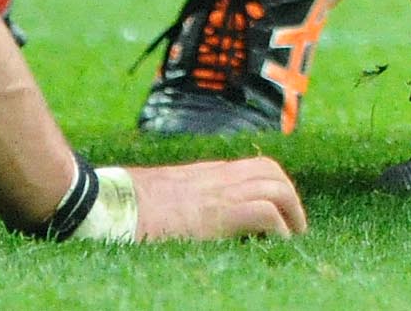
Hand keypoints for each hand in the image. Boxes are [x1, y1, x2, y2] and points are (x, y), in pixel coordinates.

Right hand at [130, 156, 305, 239]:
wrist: (117, 206)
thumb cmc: (131, 205)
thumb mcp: (164, 194)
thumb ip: (183, 196)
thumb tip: (185, 213)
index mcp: (207, 172)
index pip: (252, 166)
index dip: (271, 183)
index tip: (278, 207)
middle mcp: (220, 176)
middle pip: (272, 170)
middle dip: (290, 195)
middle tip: (293, 223)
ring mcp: (222, 192)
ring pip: (277, 186)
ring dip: (292, 211)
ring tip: (293, 235)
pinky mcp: (221, 214)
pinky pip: (266, 213)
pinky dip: (279, 227)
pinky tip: (278, 244)